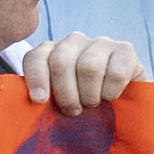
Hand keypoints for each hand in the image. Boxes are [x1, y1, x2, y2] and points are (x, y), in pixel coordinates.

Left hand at [15, 36, 141, 113]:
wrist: (121, 109)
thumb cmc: (81, 108)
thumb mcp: (56, 105)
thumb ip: (41, 100)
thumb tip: (29, 107)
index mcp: (50, 53)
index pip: (36, 57)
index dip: (36, 79)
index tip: (40, 101)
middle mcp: (73, 42)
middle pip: (61, 62)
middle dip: (66, 94)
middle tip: (73, 111)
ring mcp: (100, 42)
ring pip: (89, 66)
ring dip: (90, 95)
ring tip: (93, 103)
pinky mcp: (125, 50)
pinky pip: (116, 72)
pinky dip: (111, 92)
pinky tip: (111, 97)